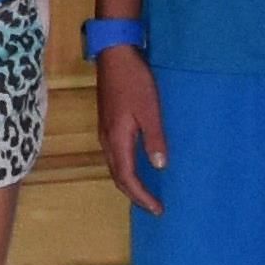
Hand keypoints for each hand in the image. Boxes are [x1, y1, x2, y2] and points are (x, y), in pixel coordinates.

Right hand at [96, 46, 166, 217]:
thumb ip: (154, 139)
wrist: (114, 56)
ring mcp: (105, 131)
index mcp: (117, 139)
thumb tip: (159, 166)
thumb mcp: (150, 110)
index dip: (142, 196)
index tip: (158, 209)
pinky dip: (126, 169)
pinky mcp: (107, 123)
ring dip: (129, 183)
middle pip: (117, 176)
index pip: (127, 178)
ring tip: (146, 192)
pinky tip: (137, 165)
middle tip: (153, 207)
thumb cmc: (134, 82)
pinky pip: (115, 156)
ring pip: (114, 167)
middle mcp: (107, 140)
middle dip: (134, 195)